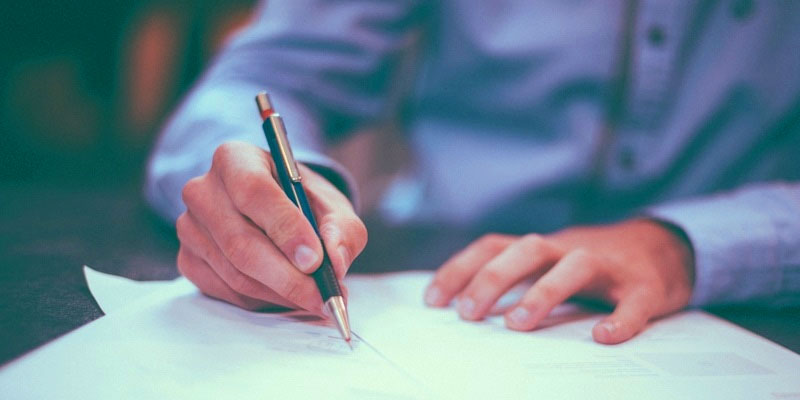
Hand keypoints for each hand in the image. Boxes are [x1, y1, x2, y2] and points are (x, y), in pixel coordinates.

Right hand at [176, 141, 366, 312]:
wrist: (276, 210)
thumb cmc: (303, 203)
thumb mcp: (332, 206)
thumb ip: (341, 229)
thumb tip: (334, 261)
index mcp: (235, 159)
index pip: (253, 191)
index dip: (285, 228)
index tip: (315, 260)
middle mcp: (203, 190)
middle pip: (240, 242)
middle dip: (288, 276)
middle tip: (323, 296)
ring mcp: (190, 227)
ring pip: (236, 273)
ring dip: (280, 293)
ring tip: (315, 298)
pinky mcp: (188, 260)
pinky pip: (227, 291)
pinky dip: (263, 300)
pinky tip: (287, 295)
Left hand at [424, 219, 693, 343]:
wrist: (664, 246)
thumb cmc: (594, 263)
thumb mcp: (549, 263)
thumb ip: (516, 278)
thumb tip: (465, 308)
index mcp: (543, 248)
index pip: (493, 247)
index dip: (460, 269)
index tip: (433, 301)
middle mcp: (570, 249)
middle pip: (527, 250)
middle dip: (493, 278)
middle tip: (467, 314)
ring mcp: (609, 265)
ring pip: (575, 266)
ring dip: (543, 292)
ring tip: (517, 324)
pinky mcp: (646, 286)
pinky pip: (634, 301)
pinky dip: (621, 318)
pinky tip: (605, 337)